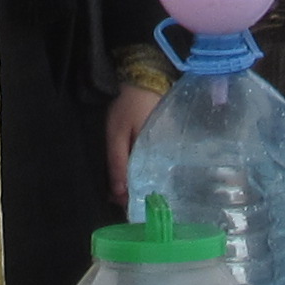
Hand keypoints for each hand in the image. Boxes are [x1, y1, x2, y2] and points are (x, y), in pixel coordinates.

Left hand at [103, 78, 164, 206]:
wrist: (144, 78)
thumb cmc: (129, 105)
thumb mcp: (117, 134)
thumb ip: (118, 162)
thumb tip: (119, 193)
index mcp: (157, 155)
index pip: (147, 185)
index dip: (134, 198)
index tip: (121, 207)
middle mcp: (166, 155)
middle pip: (151, 182)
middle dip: (135, 193)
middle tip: (117, 199)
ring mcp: (167, 149)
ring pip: (153, 173)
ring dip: (138, 182)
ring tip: (121, 191)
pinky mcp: (164, 143)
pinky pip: (154, 163)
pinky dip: (143, 170)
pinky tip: (132, 175)